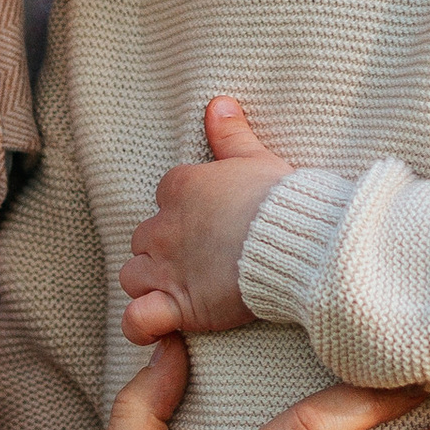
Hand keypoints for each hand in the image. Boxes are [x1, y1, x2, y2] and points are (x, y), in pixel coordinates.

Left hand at [119, 96, 294, 341]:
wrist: (297, 242)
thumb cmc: (282, 200)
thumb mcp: (257, 157)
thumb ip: (231, 133)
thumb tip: (218, 102)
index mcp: (180, 187)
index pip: (165, 196)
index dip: (185, 212)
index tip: (212, 223)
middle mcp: (163, 226)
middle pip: (144, 238)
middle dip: (163, 250)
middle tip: (200, 260)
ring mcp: (165, 267)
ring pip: (133, 276)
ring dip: (150, 283)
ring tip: (179, 291)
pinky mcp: (177, 303)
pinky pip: (137, 319)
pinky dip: (141, 325)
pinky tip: (159, 327)